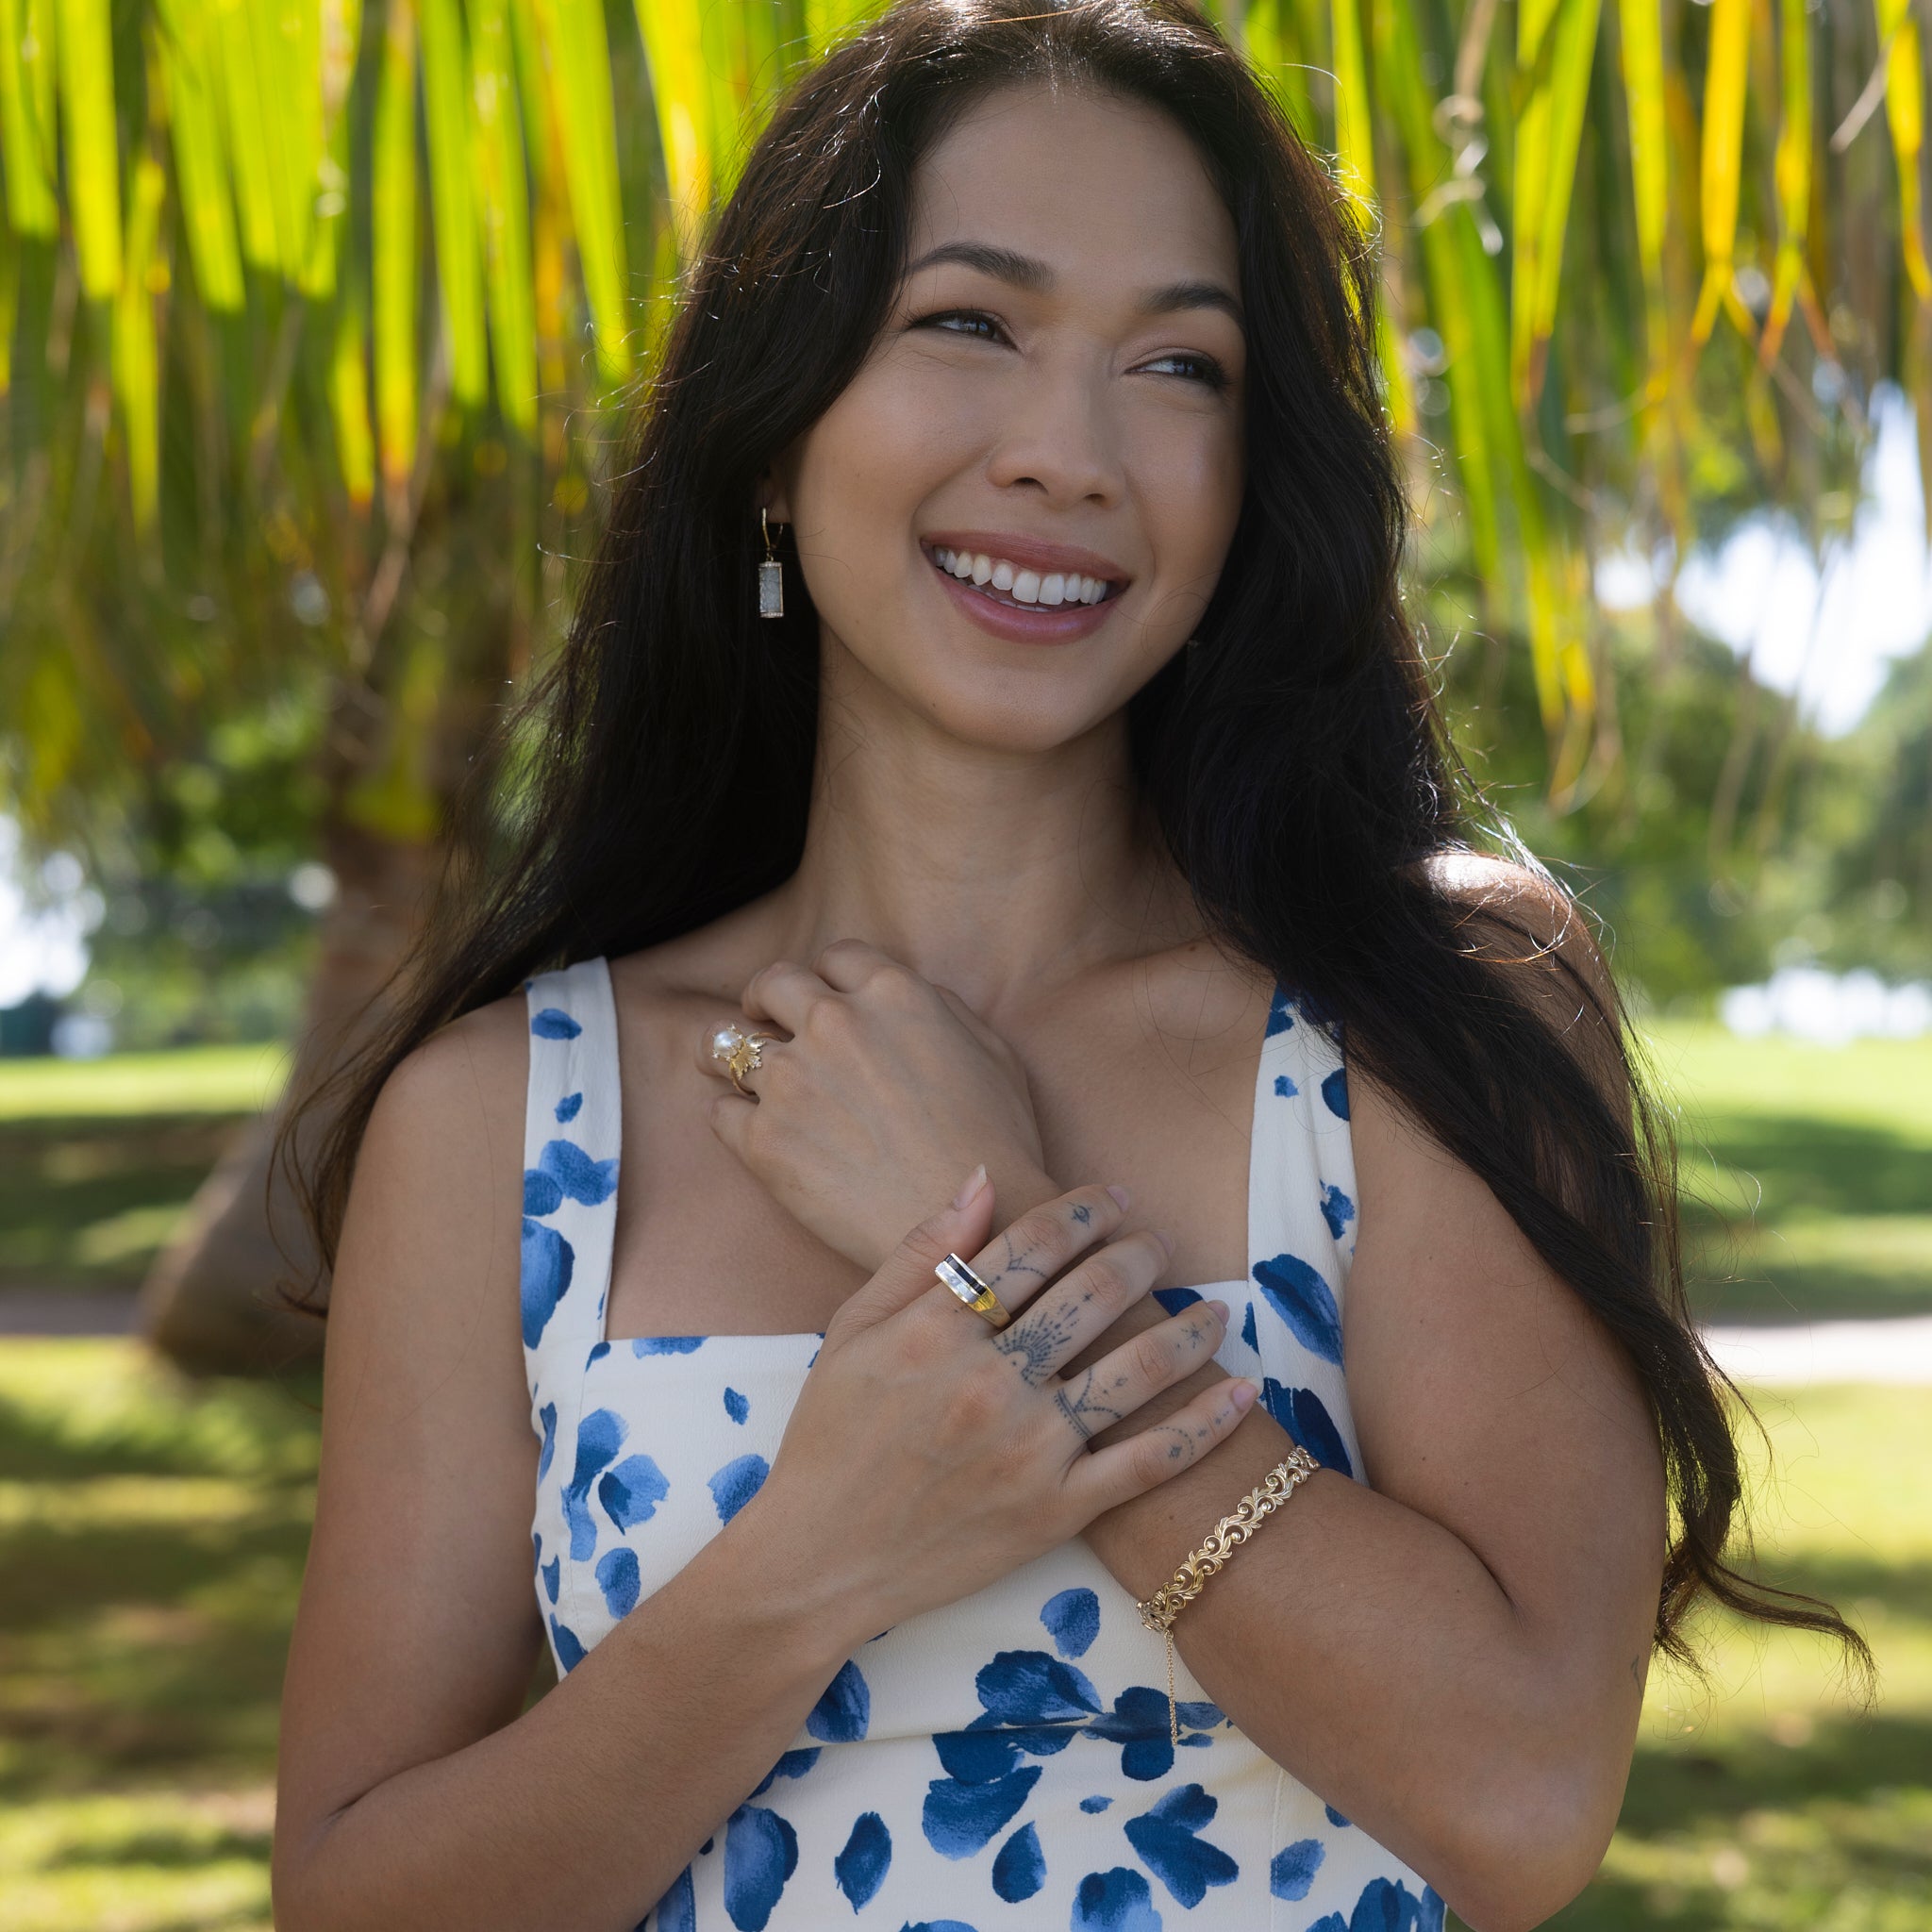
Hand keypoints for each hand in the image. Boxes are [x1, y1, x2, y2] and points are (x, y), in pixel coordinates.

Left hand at [700, 940, 1047, 1268]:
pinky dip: (730, 1118)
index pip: (835, 957)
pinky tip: (748, 1130)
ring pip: (722, 1043)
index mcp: (891, 992)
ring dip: (728, 1053)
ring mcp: (791, 1080)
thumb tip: (906, 997)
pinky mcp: (763, 1140)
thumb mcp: (992, 1051)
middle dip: (764, 999)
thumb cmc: (995, 1141)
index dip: (829, 977)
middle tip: (764, 1020)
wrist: (971, 1222)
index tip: (824, 998)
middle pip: (769, 984)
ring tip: (734, 1071)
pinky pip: (717, 1112)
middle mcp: (833, 1022)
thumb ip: (940, 1008)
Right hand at [736, 1171, 1259, 1641]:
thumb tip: (982, 1180)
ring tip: (1214, 1308)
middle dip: (1139, 1254)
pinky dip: (1204, 1424)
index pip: (1032, 1245)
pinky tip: (1242, 1392)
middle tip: (1158, 1240)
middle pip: (1093, 1294)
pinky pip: (1149, 1462)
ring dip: (1187, 1328)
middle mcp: (989, 1382)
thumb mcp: (850, 1331)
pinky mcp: (1057, 1510)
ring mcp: (1029, 1450)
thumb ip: (918, 1253)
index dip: (1083, 1209)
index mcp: (934, 1331)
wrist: (821, 1561)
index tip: (1111, 1196)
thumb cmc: (829, 1439)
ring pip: (1135, 1370)